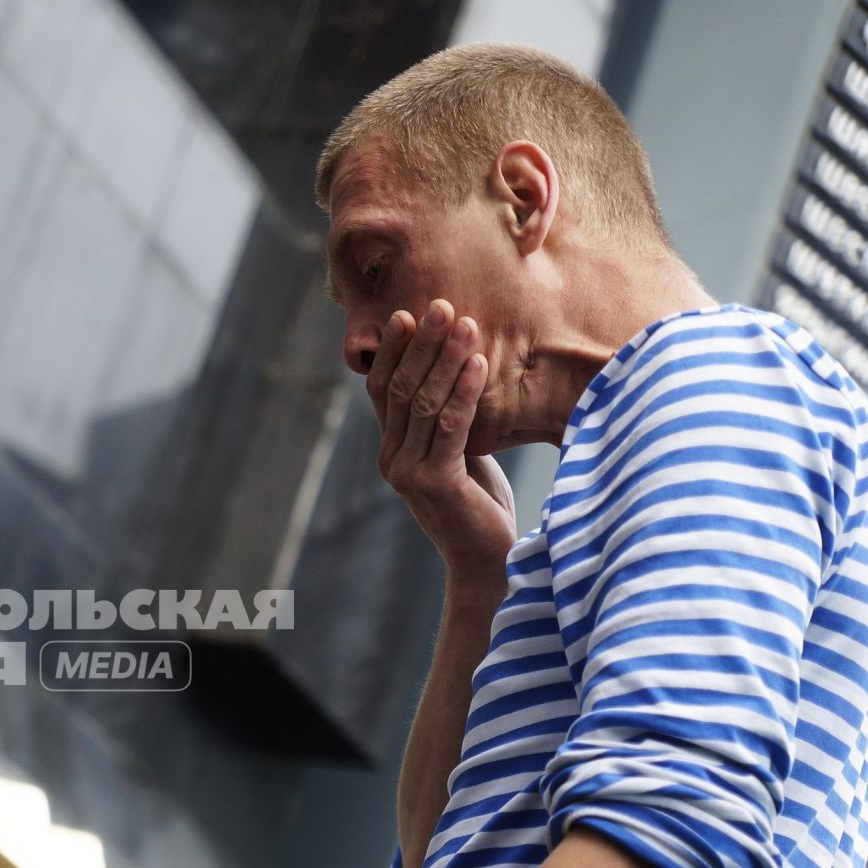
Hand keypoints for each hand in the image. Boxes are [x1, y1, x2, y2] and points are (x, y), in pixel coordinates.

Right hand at [369, 299, 516, 584]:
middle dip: (421, 343)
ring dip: (445, 358)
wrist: (486, 564)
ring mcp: (407, 473)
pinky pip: (450, 425)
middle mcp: (390, 459)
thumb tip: (456, 375)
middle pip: (399, 389)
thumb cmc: (478, 508)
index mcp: (390, 450)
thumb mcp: (457, 458)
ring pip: (422, 403)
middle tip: (441, 304)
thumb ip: (445, 425)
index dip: (393, 351)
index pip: (382, 390)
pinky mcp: (434, 483)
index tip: (410, 313)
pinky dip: (465, 390)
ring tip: (466, 323)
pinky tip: (479, 362)